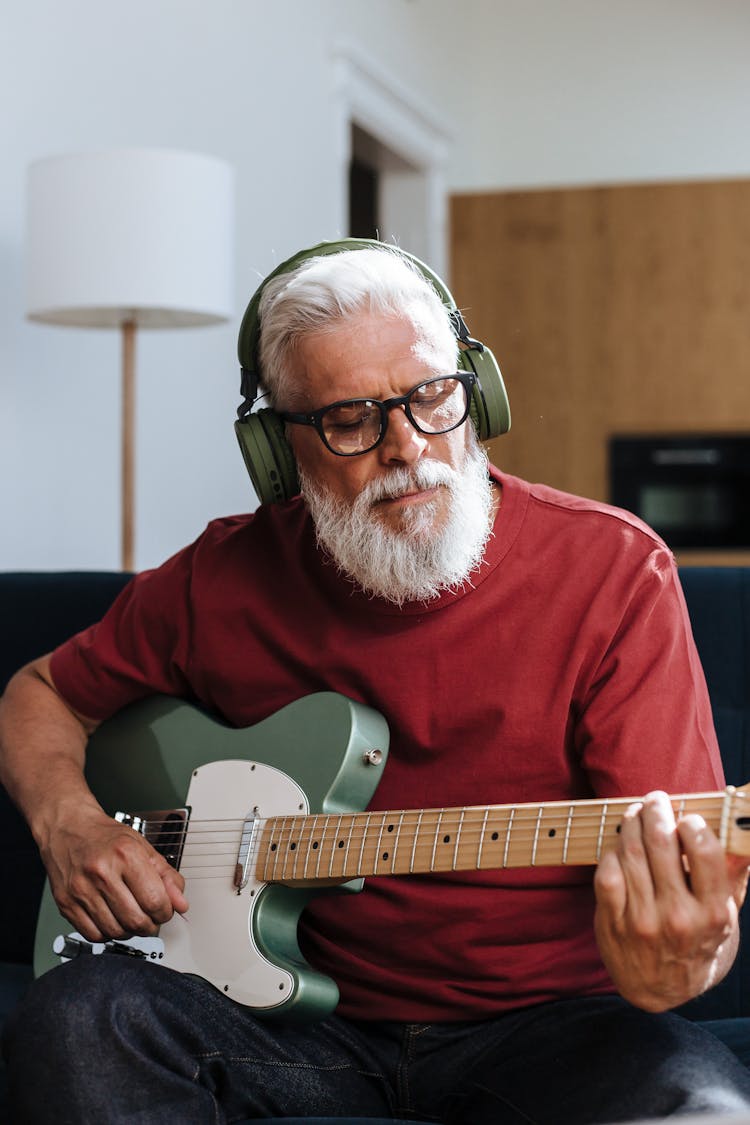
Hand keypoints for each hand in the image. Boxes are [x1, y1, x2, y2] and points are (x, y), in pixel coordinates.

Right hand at [41, 802, 188, 942]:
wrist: (67, 828)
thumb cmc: (105, 837)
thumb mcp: (142, 847)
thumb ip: (166, 876)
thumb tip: (180, 903)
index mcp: (125, 854)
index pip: (155, 900)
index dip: (166, 911)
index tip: (165, 909)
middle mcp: (101, 872)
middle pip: (136, 920)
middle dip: (150, 925)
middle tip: (151, 916)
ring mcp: (81, 890)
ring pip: (116, 931)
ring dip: (130, 931)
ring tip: (131, 916)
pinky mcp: (66, 904)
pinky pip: (93, 935)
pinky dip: (108, 933)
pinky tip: (112, 919)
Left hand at [593, 790, 749, 1010]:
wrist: (661, 990)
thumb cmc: (698, 942)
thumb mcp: (726, 916)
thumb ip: (735, 874)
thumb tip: (744, 830)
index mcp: (712, 913)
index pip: (705, 852)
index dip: (694, 824)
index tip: (688, 817)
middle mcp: (678, 917)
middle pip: (661, 842)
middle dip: (657, 810)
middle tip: (656, 800)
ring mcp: (642, 920)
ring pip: (631, 852)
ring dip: (631, 822)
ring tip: (636, 812)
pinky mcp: (613, 922)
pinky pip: (607, 872)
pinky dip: (611, 851)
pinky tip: (619, 845)